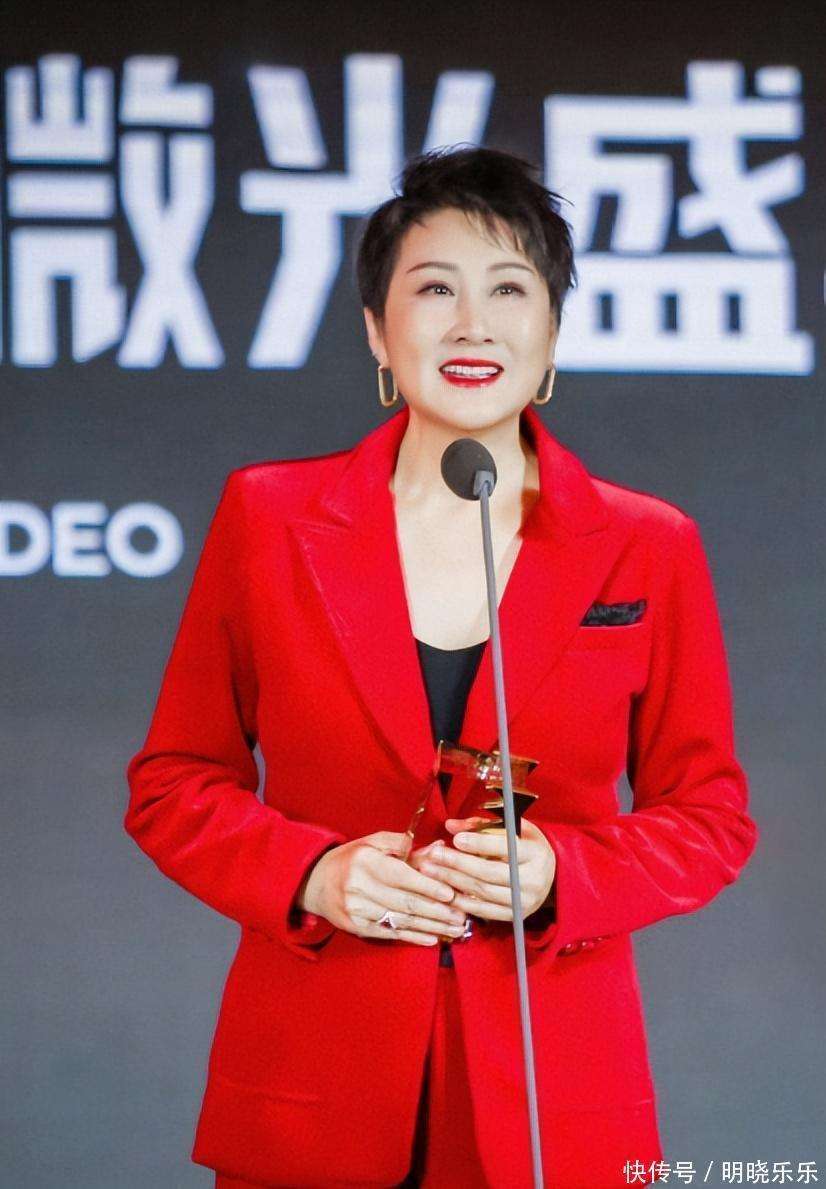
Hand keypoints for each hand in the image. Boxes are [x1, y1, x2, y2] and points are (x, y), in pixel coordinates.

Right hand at [299, 831, 467, 946]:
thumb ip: (405, 844)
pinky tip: (432, 938)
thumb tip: (438, 849)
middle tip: (460, 915)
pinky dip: (412, 936)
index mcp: (366, 861)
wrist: (317, 882)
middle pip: (404, 902)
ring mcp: (357, 909)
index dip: (427, 886)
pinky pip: (389, 933)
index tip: (450, 893)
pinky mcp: (356, 926)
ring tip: (453, 928)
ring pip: (400, 920)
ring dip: (430, 926)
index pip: (401, 876)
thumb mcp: (373, 843)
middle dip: (436, 910)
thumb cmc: (353, 859)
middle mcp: (359, 886)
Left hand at [408, 816, 556, 920]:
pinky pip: (484, 910)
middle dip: (458, 863)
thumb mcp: (513, 829)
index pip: (505, 848)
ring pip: (483, 892)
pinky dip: (462, 902)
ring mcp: (524, 901)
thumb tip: (451, 825)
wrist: (551, 877)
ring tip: (432, 871)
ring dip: (454, 881)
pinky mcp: (514, 915)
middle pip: (489, 872)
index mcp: (535, 853)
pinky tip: (445, 891)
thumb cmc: (527, 846)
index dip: (479, 843)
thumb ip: (482, 825)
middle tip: (434, 855)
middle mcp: (532, 880)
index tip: (455, 839)